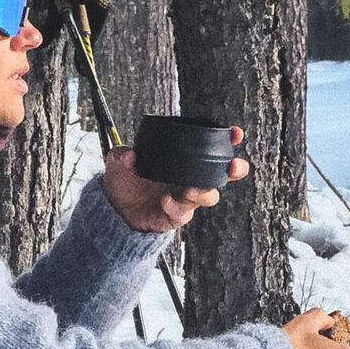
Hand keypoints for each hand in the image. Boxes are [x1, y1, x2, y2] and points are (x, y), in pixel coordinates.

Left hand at [100, 126, 248, 231]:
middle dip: (235, 170)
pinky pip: (183, 212)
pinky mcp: (176, 216)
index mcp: (184, 160)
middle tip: (233, 166)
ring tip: (189, 189)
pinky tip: (165, 200)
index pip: (212, 149)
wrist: (114, 207)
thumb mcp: (118, 160)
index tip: (235, 133)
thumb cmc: (125, 178)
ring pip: (208, 196)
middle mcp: (190, 178)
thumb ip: (122, 154)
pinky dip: (176, 206)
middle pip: (224, 175)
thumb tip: (130, 155)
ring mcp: (186, 198)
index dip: (228, 140)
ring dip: (203, 192)